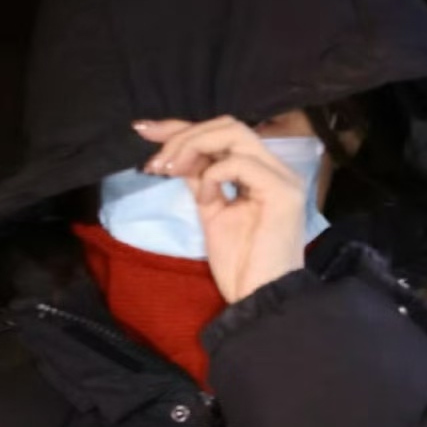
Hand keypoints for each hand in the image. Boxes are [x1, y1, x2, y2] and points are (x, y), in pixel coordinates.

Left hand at [134, 116, 305, 302]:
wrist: (260, 300)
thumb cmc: (241, 268)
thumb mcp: (212, 214)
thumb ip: (200, 181)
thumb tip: (174, 154)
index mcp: (263, 174)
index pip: (223, 135)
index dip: (182, 128)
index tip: (144, 132)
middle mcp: (277, 170)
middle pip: (227, 125)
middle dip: (183, 134)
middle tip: (155, 160)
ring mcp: (283, 179)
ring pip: (233, 133)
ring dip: (192, 146)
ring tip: (168, 171)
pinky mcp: (283, 192)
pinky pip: (238, 162)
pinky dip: (212, 174)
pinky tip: (205, 198)